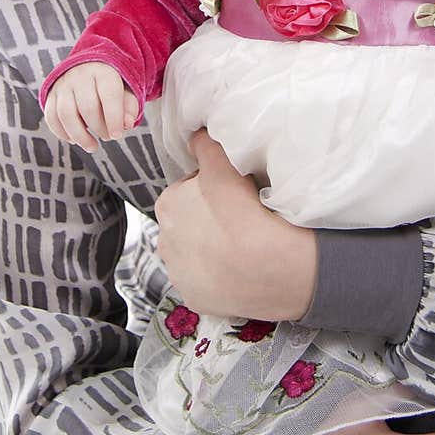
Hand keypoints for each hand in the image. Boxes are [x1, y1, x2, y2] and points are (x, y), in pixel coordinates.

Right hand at [43, 62, 138, 151]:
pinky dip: (62, 133)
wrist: (87, 68)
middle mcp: (80, 75)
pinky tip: (74, 140)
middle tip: (107, 136)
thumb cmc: (109, 87)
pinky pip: (51, 117)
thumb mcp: (125, 93)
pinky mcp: (51, 95)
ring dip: (80, 136)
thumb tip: (127, 124)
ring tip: (92, 147)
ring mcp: (63, 85)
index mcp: (103, 72)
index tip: (117, 135)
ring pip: (66, 114)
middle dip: (99, 128)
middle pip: (87, 107)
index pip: (109, 95)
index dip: (114, 118)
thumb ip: (129, 108)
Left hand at [154, 129, 316, 319]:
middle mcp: (163, 241)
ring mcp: (178, 274)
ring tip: (243, 246)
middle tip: (241, 219)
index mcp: (167, 205)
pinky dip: (219, 277)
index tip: (236, 196)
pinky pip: (206, 283)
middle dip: (208, 220)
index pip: (190, 190)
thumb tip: (196, 135)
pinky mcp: (194, 299)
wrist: (272, 267)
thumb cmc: (247, 211)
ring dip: (212, 250)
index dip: (215, 190)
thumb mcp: (225, 165)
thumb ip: (207, 145)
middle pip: (189, 223)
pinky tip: (240, 270)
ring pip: (195, 254)